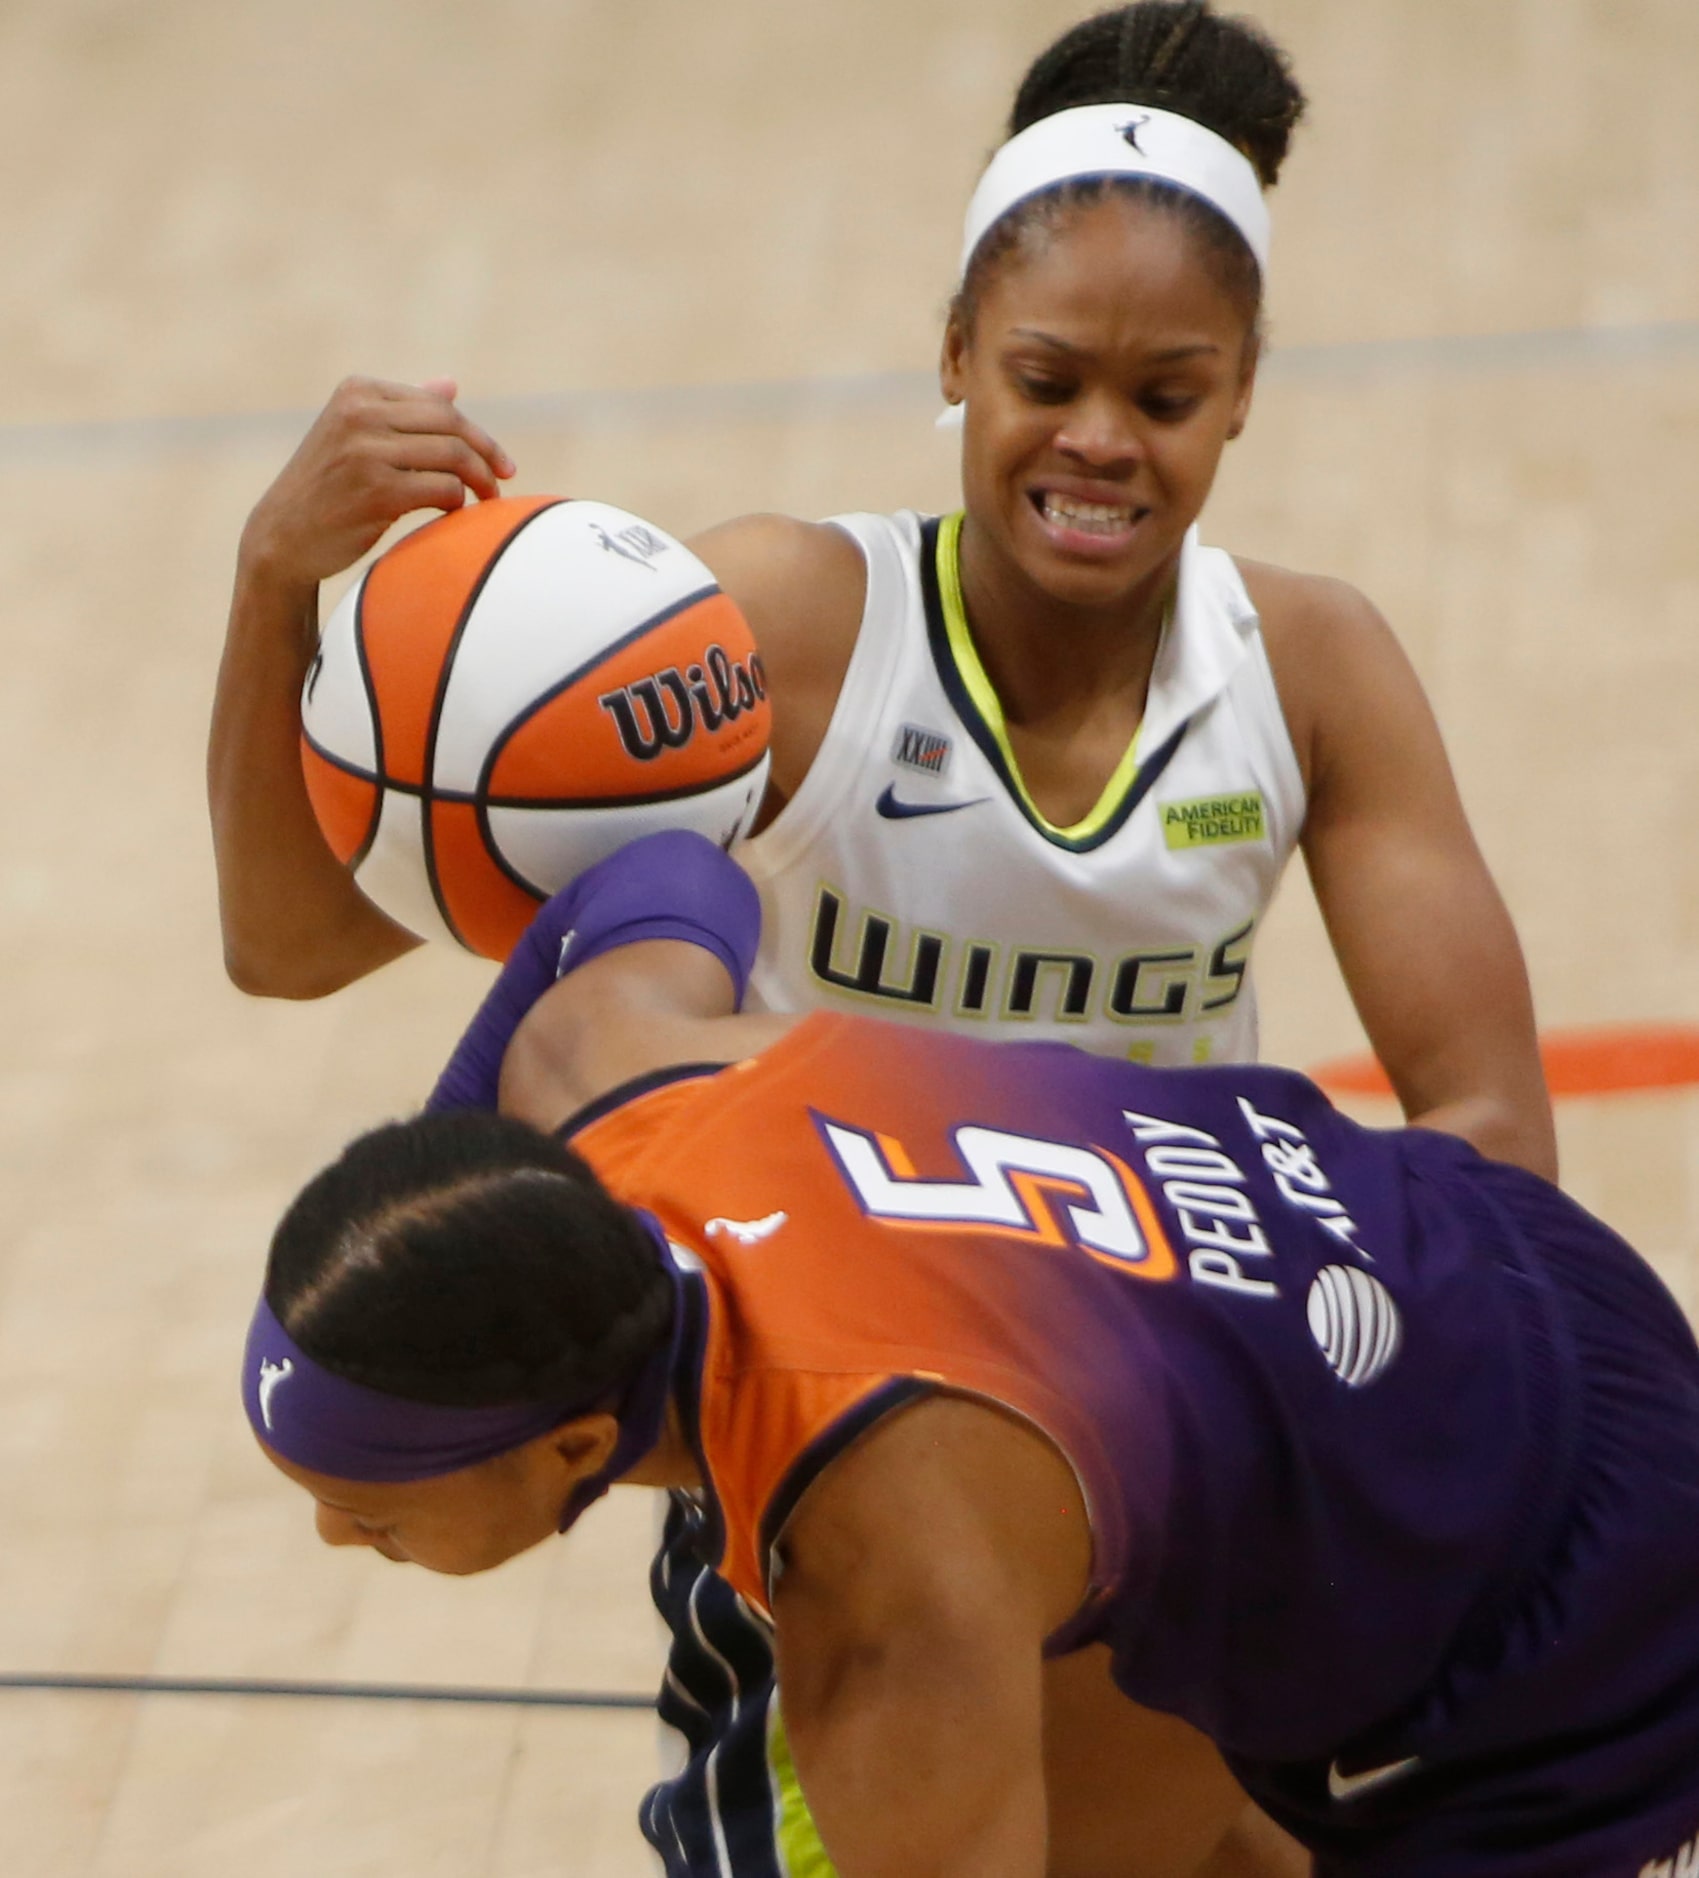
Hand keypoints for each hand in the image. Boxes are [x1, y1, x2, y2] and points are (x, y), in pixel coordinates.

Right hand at [238, 375, 515, 588]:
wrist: (283, 536)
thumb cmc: (329, 488)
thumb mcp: (357, 437)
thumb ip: (402, 411)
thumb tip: (451, 383)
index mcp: (357, 391)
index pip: (439, 405)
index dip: (477, 434)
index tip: (500, 463)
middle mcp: (359, 412)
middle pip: (451, 425)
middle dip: (487, 455)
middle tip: (503, 482)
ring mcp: (365, 450)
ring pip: (452, 456)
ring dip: (478, 482)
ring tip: (485, 502)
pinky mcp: (376, 490)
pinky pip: (443, 489)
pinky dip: (458, 503)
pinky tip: (454, 516)